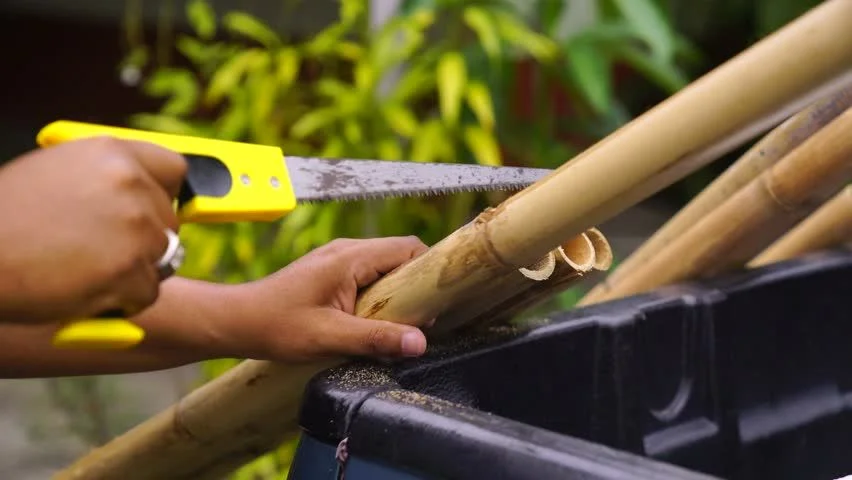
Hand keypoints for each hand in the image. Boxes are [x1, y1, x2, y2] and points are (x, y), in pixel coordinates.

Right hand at [0, 137, 186, 323]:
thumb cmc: (5, 220)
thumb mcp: (56, 176)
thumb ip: (105, 182)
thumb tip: (147, 196)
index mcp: (111, 152)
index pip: (173, 170)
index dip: (164, 195)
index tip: (154, 211)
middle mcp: (130, 183)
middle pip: (170, 221)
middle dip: (144, 241)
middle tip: (101, 252)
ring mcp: (134, 226)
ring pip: (162, 259)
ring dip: (131, 272)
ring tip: (82, 270)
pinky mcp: (129, 269)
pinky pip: (148, 293)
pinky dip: (122, 302)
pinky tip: (83, 291)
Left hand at [215, 236, 431, 361]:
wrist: (237, 321)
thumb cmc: (276, 325)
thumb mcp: (330, 337)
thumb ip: (376, 338)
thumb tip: (419, 343)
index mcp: (350, 257)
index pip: (407, 247)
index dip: (427, 271)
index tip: (433, 303)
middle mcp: (346, 250)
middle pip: (400, 255)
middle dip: (413, 285)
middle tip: (415, 320)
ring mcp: (337, 258)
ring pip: (384, 265)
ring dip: (395, 292)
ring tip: (393, 323)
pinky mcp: (331, 271)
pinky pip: (368, 274)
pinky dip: (378, 293)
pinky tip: (370, 320)